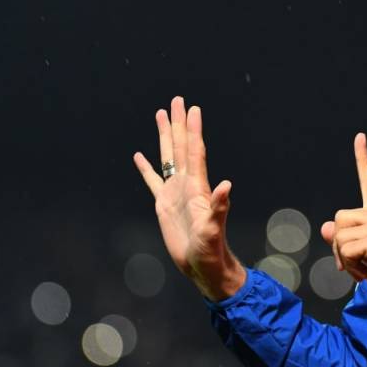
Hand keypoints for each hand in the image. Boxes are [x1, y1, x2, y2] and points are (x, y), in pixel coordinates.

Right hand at [133, 96, 245, 301]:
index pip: (195, 152)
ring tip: (161, 115)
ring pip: (168, 157)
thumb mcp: (214, 229)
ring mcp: (175, 192)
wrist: (202, 266)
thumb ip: (220, 207)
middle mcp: (187, 184)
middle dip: (179, 123)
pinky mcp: (164, 204)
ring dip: (164, 136)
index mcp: (198, 187)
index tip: (193, 109)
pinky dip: (146, 168)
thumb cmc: (210, 250)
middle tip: (178, 100)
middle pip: (181, 146)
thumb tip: (227, 184)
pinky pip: (152, 180)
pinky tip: (139, 155)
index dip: (193, 130)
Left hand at [320, 133, 366, 310]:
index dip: (363, 159)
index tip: (360, 138)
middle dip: (339, 245)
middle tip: (354, 264)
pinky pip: (346, 249)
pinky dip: (349, 267)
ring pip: (339, 234)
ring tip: (364, 270)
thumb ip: (348, 240)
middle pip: (340, 218)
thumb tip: (326, 228)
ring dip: (344, 258)